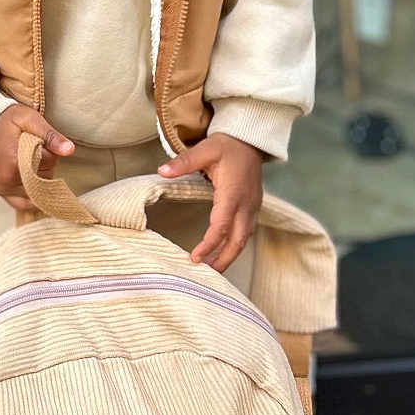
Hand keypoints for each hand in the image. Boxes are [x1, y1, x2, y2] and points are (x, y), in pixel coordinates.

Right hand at [0, 106, 74, 211]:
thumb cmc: (6, 119)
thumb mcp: (29, 119)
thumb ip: (50, 135)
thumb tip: (69, 150)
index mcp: (13, 163)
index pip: (48, 164)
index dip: (49, 151)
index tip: (39, 141)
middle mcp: (6, 181)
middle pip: (43, 180)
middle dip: (45, 166)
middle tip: (34, 149)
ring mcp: (2, 189)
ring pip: (37, 192)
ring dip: (40, 179)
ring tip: (29, 160)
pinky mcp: (0, 192)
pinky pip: (22, 203)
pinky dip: (32, 195)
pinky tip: (34, 181)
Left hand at [158, 133, 263, 271]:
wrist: (251, 139)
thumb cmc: (227, 145)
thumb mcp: (205, 149)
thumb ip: (184, 161)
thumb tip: (162, 171)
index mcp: (233, 193)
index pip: (221, 226)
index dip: (209, 244)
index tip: (194, 258)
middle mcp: (246, 204)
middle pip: (237, 241)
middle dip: (223, 260)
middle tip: (206, 275)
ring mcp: (252, 207)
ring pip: (243, 239)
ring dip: (229, 256)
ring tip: (212, 270)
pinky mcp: (253, 207)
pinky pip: (245, 232)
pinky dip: (234, 246)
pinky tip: (223, 253)